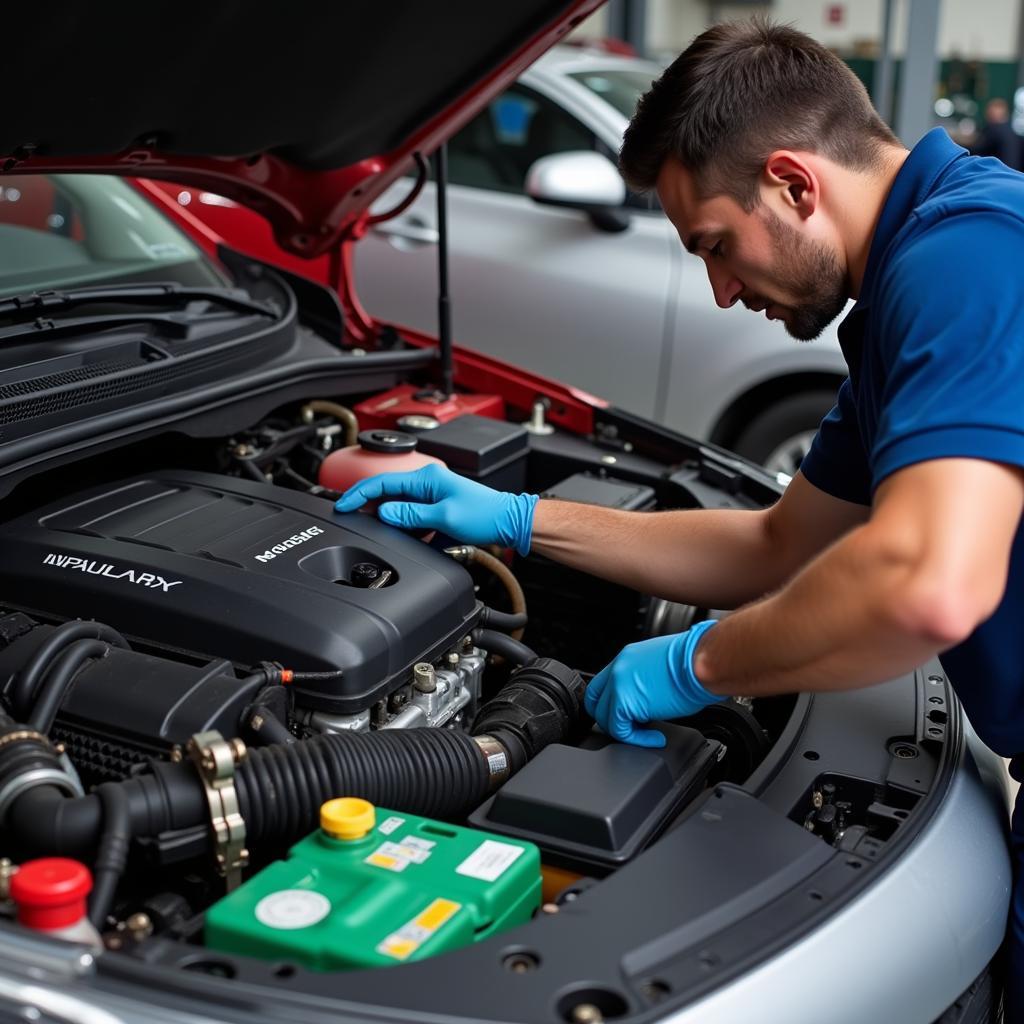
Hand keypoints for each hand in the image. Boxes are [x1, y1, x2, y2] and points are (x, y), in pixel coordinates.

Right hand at [334, 464, 538, 555]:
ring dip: (393, 523)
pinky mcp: (438, 510)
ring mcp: (432, 497)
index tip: (342, 505)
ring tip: (391, 535)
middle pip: (388, 496)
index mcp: (426, 478)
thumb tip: (383, 514)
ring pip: (400, 510)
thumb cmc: (485, 515)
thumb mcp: (444, 517)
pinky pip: (414, 520)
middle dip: (372, 510)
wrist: (509, 522)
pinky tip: (413, 540)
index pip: (381, 482)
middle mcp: (427, 484)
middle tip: (355, 522)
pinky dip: (410, 530)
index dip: (358, 494)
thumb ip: (410, 516)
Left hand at [584, 620, 725, 746]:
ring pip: (605, 718)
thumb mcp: (662, 665)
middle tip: (631, 727)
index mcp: (627, 657)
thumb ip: (646, 679)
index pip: (603, 683)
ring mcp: (618, 685)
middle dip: (610, 718)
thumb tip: (648, 698)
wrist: (700, 662)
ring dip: (626, 730)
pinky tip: (655, 737)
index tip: (623, 714)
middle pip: (596, 701)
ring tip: (649, 733)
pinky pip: (620, 729)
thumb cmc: (693, 661)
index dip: (609, 702)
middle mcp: (618, 668)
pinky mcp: (624, 702)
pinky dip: (636, 739)